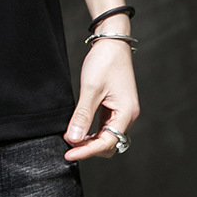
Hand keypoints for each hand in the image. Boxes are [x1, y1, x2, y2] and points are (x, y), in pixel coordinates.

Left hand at [64, 38, 139, 160]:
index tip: (69, 154)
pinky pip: (105, 126)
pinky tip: (80, 129)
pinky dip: (93, 131)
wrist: (112, 42)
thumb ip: (82, 115)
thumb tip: (74, 139)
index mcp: (126, 113)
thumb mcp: (90, 88)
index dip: (87, 151)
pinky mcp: (116, 106)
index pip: (107, 143)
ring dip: (91, 141)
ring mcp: (123, 111)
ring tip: (72, 140)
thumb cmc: (104, 62)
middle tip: (68, 148)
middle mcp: (128, 116)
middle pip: (109, 144)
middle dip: (90, 149)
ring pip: (108, 136)